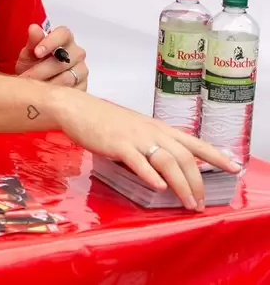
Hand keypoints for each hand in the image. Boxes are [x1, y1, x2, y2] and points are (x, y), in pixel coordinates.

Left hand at [16, 24, 88, 91]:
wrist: (35, 83)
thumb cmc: (33, 64)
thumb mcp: (29, 52)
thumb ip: (33, 41)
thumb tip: (33, 28)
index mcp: (65, 38)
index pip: (63, 34)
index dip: (50, 42)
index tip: (36, 52)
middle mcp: (77, 53)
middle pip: (63, 60)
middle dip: (42, 69)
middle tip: (27, 77)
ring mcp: (82, 70)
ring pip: (67, 78)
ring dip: (48, 84)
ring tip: (33, 89)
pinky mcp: (83, 87)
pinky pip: (72, 92)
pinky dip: (56, 95)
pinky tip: (45, 96)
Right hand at [50, 88, 241, 210]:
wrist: (78, 109)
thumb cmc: (105, 121)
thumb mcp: (136, 130)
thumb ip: (153, 144)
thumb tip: (171, 168)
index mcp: (158, 127)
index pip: (193, 141)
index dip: (215, 154)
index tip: (234, 166)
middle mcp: (151, 130)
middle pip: (184, 156)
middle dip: (198, 182)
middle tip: (202, 203)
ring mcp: (135, 137)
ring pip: (167, 160)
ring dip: (181, 184)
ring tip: (189, 203)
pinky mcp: (117, 144)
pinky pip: (137, 160)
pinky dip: (150, 175)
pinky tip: (158, 187)